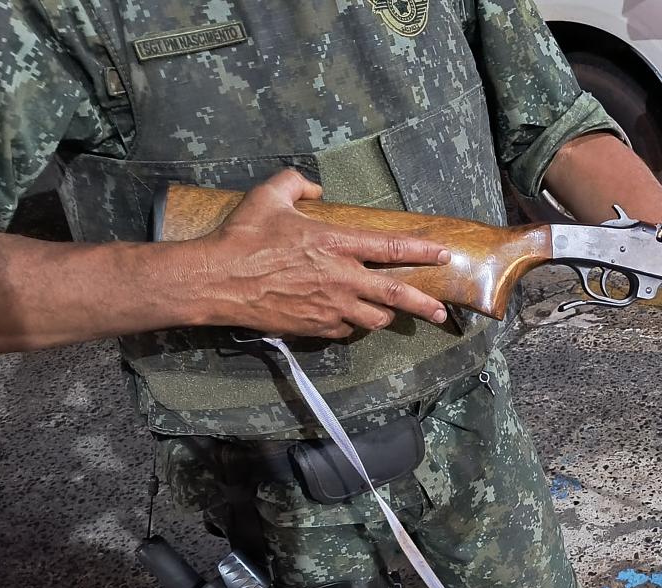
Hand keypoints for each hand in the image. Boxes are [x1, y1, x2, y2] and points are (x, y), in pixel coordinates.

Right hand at [187, 170, 452, 337]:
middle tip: (443, 312)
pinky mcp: (316, 327)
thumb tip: (316, 186)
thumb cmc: (243, 237)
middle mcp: (341, 278)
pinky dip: (352, 324)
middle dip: (425, 304)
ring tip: (388, 311)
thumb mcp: (268, 196)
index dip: (421, 251)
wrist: (217, 281)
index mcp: (335, 244)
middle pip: (396, 295)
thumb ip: (297, 182)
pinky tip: (347, 317)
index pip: (390, 248)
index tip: (443, 254)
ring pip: (375, 318)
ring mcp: (330, 306)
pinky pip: (346, 330)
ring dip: (384, 315)